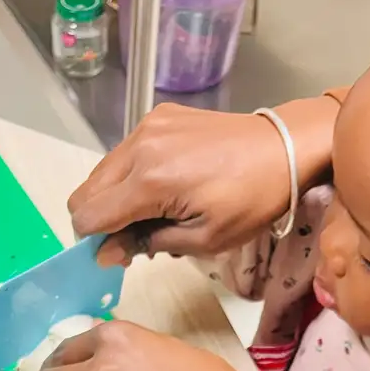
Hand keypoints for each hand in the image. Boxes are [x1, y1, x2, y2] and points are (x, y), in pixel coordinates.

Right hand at [69, 98, 338, 265]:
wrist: (283, 148)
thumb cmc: (250, 201)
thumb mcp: (202, 240)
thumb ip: (146, 244)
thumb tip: (106, 253)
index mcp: (150, 181)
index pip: (88, 215)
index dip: (93, 241)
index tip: (118, 254)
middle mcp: (139, 147)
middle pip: (85, 192)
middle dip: (99, 221)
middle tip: (132, 238)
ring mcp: (147, 126)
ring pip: (101, 172)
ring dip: (114, 198)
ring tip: (150, 214)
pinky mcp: (157, 117)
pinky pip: (124, 153)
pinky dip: (130, 176)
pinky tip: (160, 188)